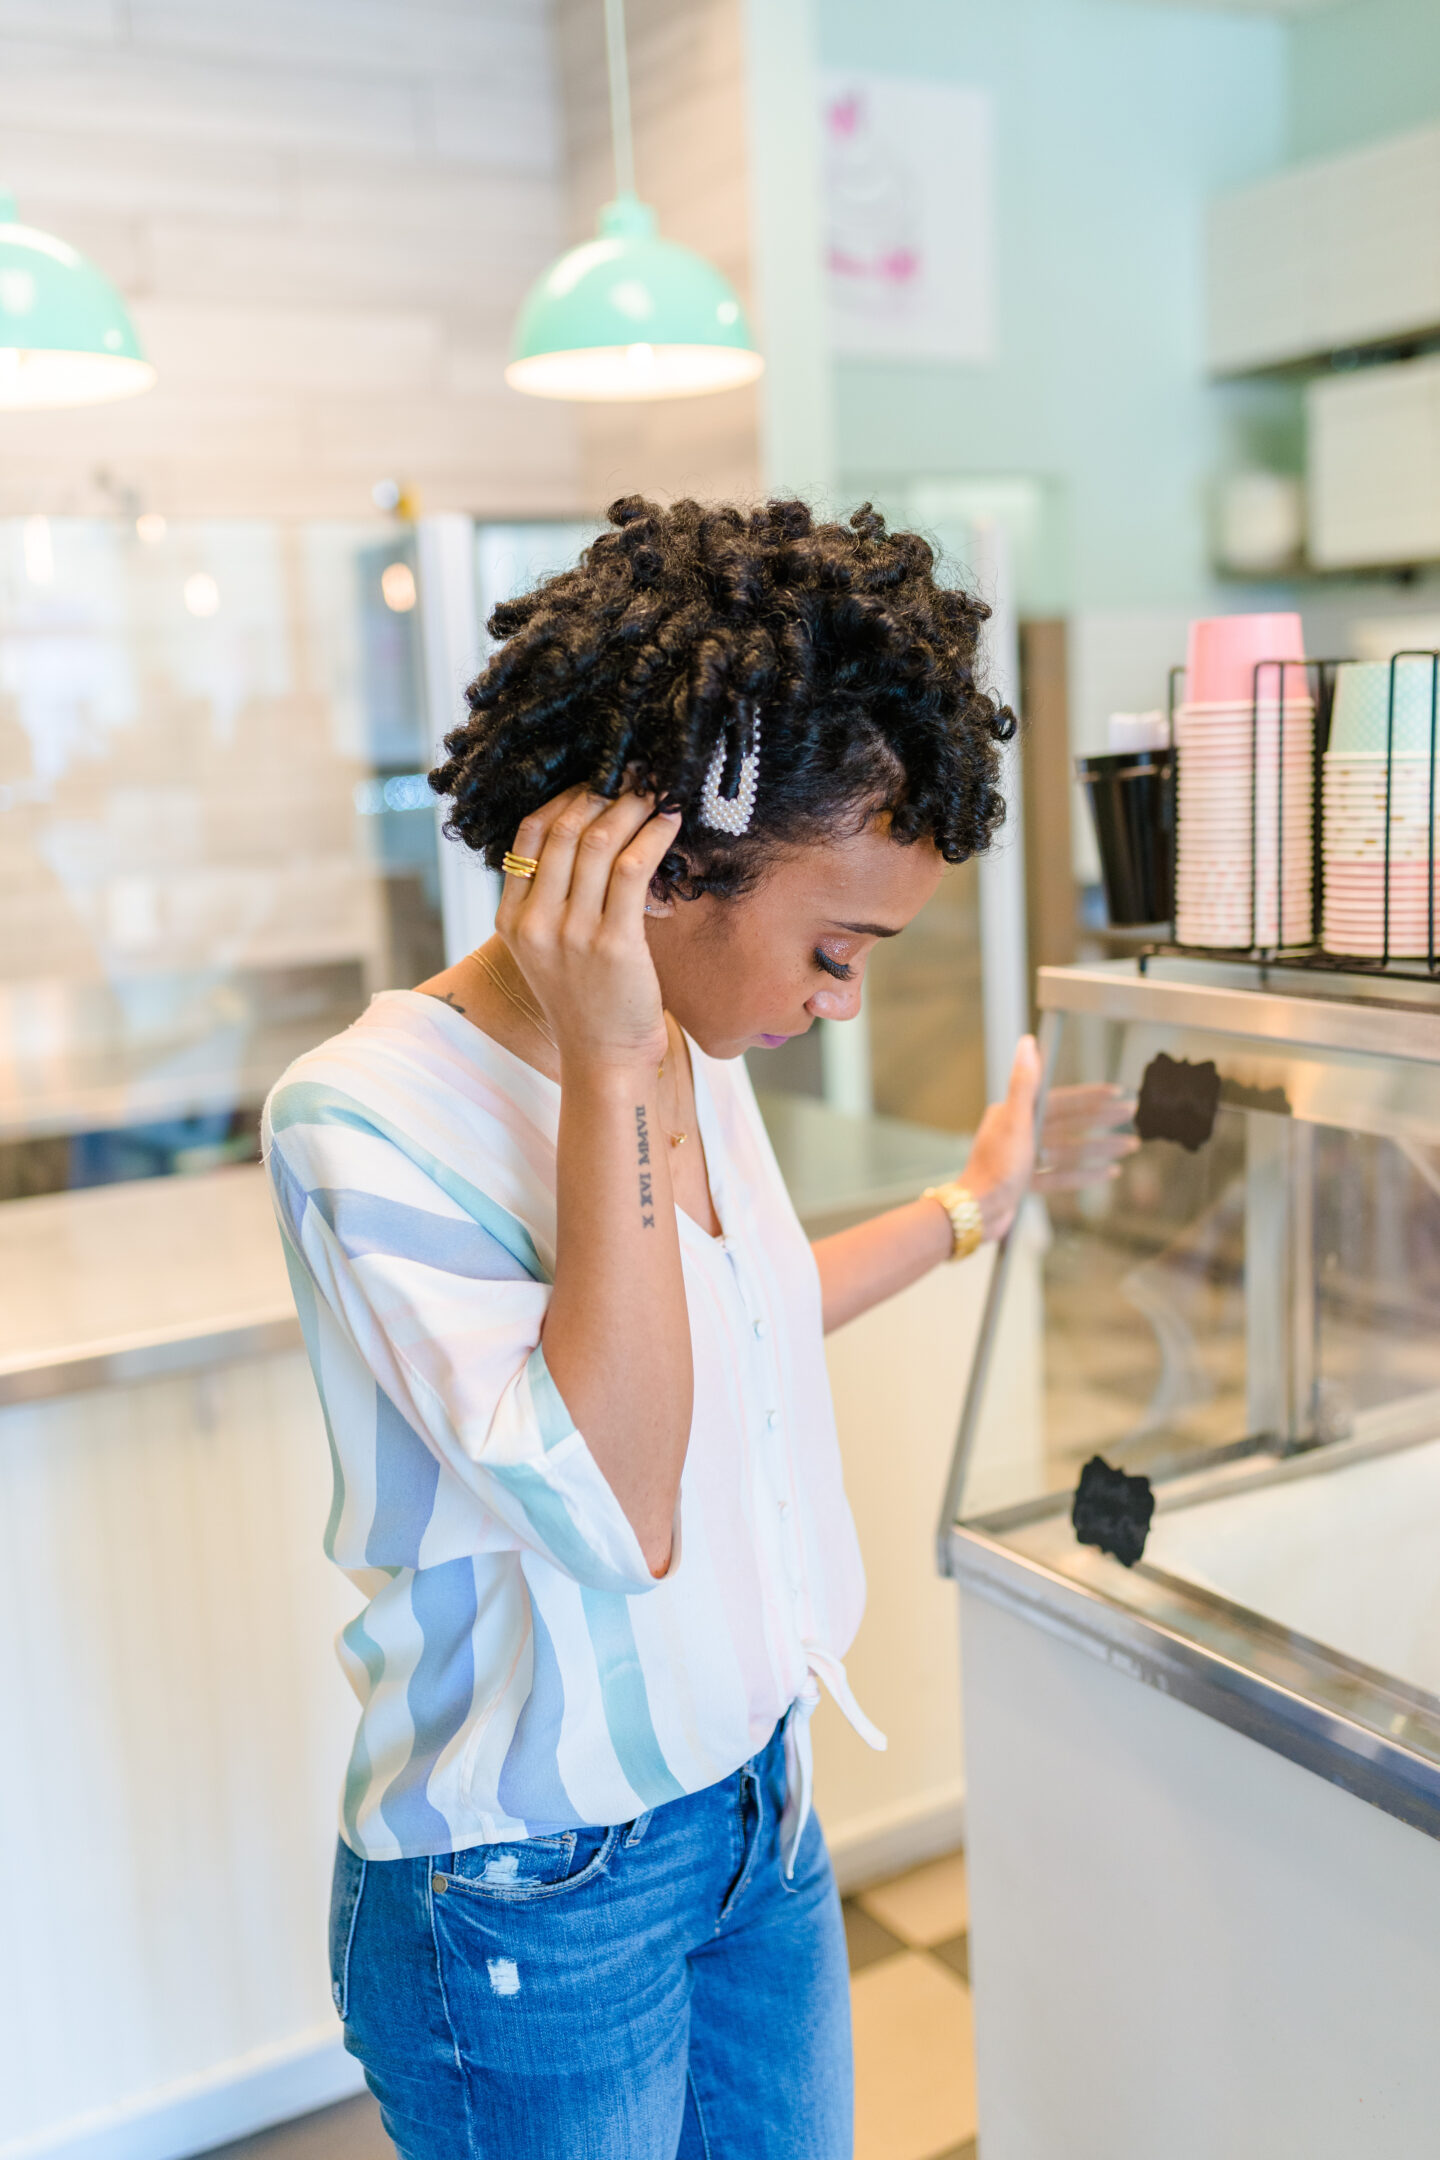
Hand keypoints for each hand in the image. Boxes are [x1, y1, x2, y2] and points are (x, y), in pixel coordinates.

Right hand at [496, 785, 681, 1075]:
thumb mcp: (549, 951)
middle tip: (632, 772)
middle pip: (563, 830)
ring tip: (655, 790)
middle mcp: (535, 922)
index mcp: (511, 919)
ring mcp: (571, 933)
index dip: (563, 798)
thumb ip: (554, 901)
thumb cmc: (586, 1003)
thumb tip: (590, 840)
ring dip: (631, 806)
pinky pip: (634, 870)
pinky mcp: (613, 944)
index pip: (527, 836)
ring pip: (598, 843)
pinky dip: (654, 836)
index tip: (594, 780)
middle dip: (601, 792)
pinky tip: (670, 821)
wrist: (603, 1059)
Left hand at [962, 1037, 1136, 1241]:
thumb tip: (1028, 1042)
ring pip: (1070, 1150)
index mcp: (1015, 1114)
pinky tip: (1110, 1172)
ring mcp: (1024, 1158)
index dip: (1090, 1095)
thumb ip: (1024, 1082)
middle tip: (1132, 1115)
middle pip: (1069, 1123)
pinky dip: (1086, 1174)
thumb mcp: (1014, 1120)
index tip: (1117, 1091)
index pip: (1062, 1100)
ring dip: (1101, 1148)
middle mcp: (1019, 1132)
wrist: (978, 1210)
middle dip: (1102, 1120)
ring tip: (1131, 1145)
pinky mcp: (1026, 1182)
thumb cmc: (995, 1167)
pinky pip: (1062, 1175)